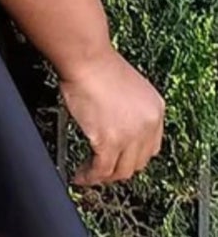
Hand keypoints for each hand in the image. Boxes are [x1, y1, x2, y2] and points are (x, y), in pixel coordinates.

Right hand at [59, 47, 164, 185]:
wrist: (87, 59)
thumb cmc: (98, 66)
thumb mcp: (128, 90)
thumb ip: (129, 112)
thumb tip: (115, 128)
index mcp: (155, 109)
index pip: (151, 147)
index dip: (133, 157)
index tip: (119, 160)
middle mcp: (148, 124)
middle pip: (138, 162)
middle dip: (118, 169)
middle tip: (101, 169)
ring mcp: (131, 134)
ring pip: (121, 171)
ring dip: (104, 177)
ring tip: (89, 174)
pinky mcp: (110, 141)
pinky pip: (101, 170)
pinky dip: (90, 177)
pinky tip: (80, 176)